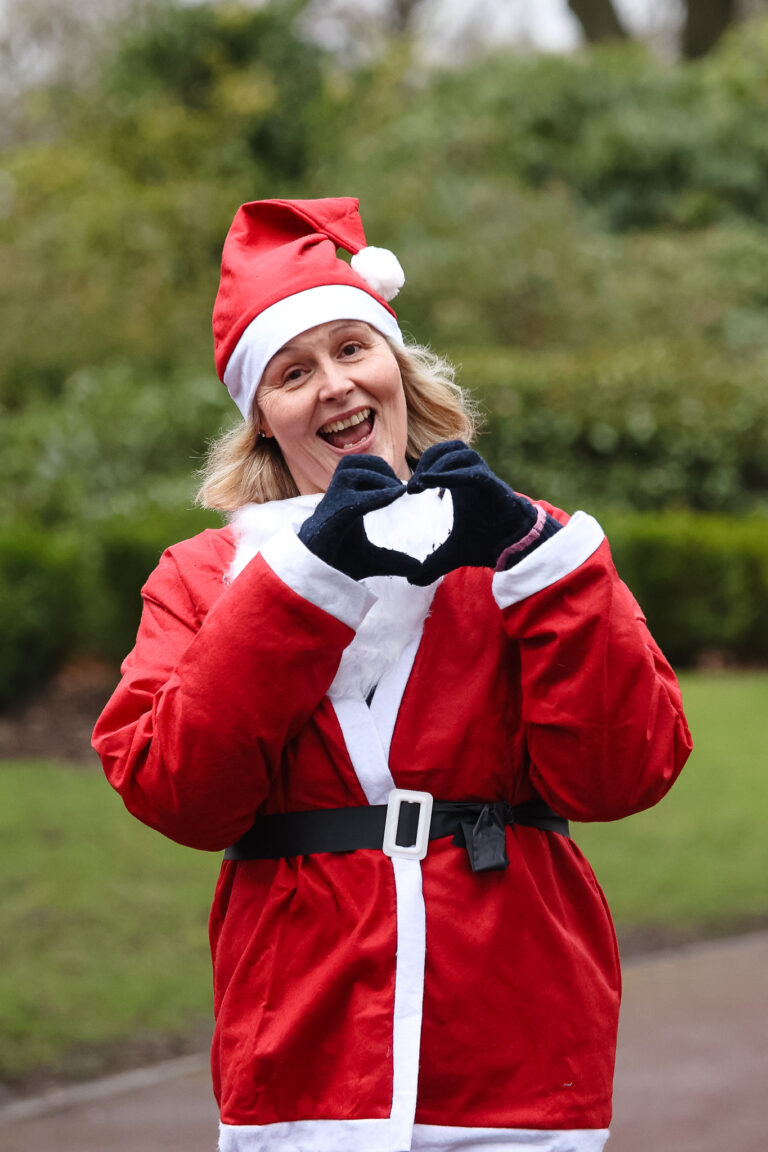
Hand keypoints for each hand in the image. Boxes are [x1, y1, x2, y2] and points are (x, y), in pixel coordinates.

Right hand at [298, 455, 420, 580]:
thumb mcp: (373, 558)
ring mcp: (332, 503)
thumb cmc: (338, 561)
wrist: (316, 576)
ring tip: (398, 490)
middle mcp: (336, 496)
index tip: (404, 486)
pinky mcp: (332, 516)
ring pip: (351, 471)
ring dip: (378, 476)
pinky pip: (356, 496)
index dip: (382, 470)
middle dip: (381, 467)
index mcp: (344, 498)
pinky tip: (396, 496)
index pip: (358, 468)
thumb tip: (417, 568)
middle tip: (402, 485)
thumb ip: (395, 559)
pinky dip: (378, 494)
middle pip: (354, 462)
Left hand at [406, 441, 560, 584]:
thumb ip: (431, 565)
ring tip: (422, 483)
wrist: (516, 550)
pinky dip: (451, 475)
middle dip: (429, 458)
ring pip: (463, 453)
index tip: (409, 489)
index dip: (424, 464)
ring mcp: (486, 480)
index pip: (442, 456)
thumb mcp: (452, 554)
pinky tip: (431, 484)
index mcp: (462, 483)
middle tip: (414, 485)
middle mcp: (474, 476)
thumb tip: (412, 581)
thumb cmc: (487, 543)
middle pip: (451, 447)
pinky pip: (473, 473)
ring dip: (438, 464)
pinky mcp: (495, 489)